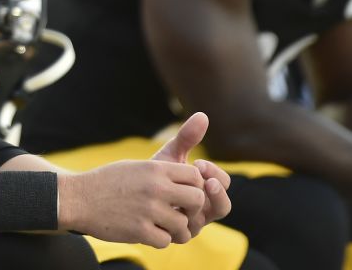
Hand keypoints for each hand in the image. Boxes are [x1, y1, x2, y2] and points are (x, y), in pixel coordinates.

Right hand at [60, 158, 205, 246]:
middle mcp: (155, 187)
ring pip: (183, 225)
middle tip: (180, 213)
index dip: (195, 187)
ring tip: (164, 226)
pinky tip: (148, 233)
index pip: (195, 177)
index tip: (184, 195)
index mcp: (155, 168)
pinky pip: (166, 241)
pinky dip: (160, 240)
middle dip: (192, 209)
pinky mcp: (139, 231)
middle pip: (197, 200)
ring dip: (176, 229)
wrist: (77, 199)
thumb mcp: (135, 167)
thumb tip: (188, 179)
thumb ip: (161, 172)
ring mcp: (148, 210)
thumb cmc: (107, 182)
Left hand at [151, 111, 232, 233]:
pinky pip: (183, 234)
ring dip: (197, 208)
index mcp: (206, 190)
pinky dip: (176, 221)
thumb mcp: (170, 155)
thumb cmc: (154, 174)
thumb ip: (186, 138)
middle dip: (216, 193)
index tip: (199, 164)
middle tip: (204, 181)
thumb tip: (203, 115)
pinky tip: (164, 209)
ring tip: (185, 195)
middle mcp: (203, 210)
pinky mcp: (173, 236)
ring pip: (204, 221)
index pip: (224, 183)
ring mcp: (189, 225)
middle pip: (223, 207)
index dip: (216, 174)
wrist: (128, 193)